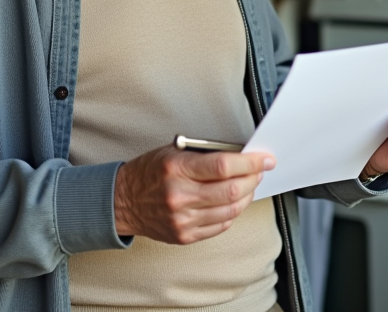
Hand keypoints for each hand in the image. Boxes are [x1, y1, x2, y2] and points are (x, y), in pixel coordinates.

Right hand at [113, 145, 274, 244]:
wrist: (123, 201)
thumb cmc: (150, 172)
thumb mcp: (173, 152)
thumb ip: (205, 154)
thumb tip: (241, 156)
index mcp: (176, 170)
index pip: (223, 166)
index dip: (250, 163)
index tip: (264, 159)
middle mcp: (179, 196)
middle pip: (231, 191)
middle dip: (253, 179)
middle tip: (259, 171)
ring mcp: (182, 219)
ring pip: (230, 210)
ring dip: (246, 196)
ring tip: (248, 185)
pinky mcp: (184, 235)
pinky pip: (220, 225)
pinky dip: (232, 212)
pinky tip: (232, 202)